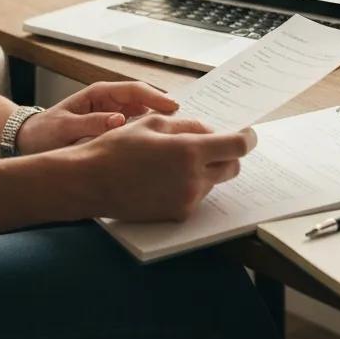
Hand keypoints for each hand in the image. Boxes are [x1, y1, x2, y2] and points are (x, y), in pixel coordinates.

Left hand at [14, 80, 178, 155]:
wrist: (32, 143)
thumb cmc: (46, 132)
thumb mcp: (65, 127)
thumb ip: (91, 124)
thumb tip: (118, 121)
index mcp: (99, 94)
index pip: (134, 90)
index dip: (155, 96)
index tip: (173, 107)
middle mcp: (110, 102)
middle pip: (145, 101)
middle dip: (166, 110)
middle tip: (188, 122)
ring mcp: (114, 116)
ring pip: (145, 117)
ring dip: (162, 125)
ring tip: (183, 136)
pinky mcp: (114, 132)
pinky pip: (137, 131)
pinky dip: (151, 136)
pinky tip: (164, 149)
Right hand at [71, 113, 256, 222]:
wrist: (92, 181)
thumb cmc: (117, 148)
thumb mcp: (151, 123)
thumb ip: (187, 125)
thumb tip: (209, 131)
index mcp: (189, 151)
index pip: (236, 146)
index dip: (246, 138)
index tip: (247, 134)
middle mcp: (194, 179)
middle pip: (232, 167)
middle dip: (226, 154)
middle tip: (209, 145)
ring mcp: (187, 200)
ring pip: (213, 181)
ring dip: (205, 169)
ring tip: (174, 160)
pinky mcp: (178, 214)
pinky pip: (196, 196)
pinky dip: (190, 184)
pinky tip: (165, 177)